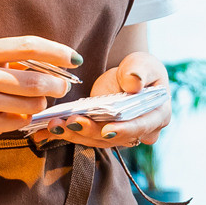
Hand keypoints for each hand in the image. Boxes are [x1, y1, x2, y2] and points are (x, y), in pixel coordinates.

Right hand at [0, 36, 77, 156]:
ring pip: (32, 104)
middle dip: (56, 85)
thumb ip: (10, 62)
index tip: (74, 59)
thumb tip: (54, 64)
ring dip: (39, 105)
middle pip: (36, 80)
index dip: (57, 52)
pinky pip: (19, 122)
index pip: (28, 46)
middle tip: (60, 87)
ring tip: (29, 103)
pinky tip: (8, 117)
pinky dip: (22, 120)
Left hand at [39, 50, 168, 148]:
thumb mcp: (144, 64)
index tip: (107, 130)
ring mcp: (119, 135)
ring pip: (97, 140)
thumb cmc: (140, 69)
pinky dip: (67, 133)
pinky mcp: (101, 133)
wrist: (128, 75)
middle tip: (70, 123)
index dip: (125, 130)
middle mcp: (140, 131)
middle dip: (91, 132)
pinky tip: (47, 130)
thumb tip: (133, 84)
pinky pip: (85, 137)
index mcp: (158, 115)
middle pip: (115, 137)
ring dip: (75, 134)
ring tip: (54, 124)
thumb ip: (140, 72)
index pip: (142, 126)